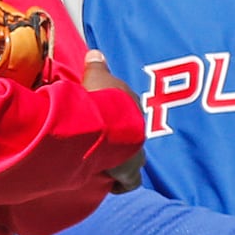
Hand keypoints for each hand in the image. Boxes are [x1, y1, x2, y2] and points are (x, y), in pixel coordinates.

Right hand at [83, 49, 143, 193]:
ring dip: (120, 160)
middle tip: (101, 140)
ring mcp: (137, 153)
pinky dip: (119, 182)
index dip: (115, 111)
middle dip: (120, 137)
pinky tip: (108, 182)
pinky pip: (127, 182)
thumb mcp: (96, 77)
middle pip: (131, 133)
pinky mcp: (131, 173)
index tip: (103, 115)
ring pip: (132, 158)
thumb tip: (95, 52)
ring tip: (102, 162)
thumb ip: (96, 66)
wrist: (107, 127)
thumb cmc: (102, 100)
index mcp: (132, 105)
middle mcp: (139, 128)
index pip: (127, 108)